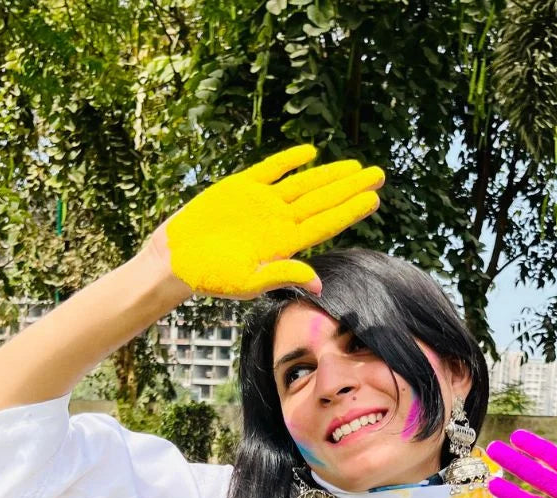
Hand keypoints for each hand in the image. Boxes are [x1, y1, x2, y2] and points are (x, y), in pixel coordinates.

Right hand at [152, 145, 383, 299]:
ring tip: (356, 167)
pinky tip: (310, 154)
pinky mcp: (242, 187)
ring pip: (304, 184)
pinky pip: (271, 170)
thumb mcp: (248, 283)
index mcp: (285, 244)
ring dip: (330, 175)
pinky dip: (290, 161)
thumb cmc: (210, 277)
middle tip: (380, 175)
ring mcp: (263, 203)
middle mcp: (280, 222)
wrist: (176, 259)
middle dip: (351, 188)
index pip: (326, 224)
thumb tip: (318, 283)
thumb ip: (282, 275)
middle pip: (323, 201)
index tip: (374, 199)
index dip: (350, 211)